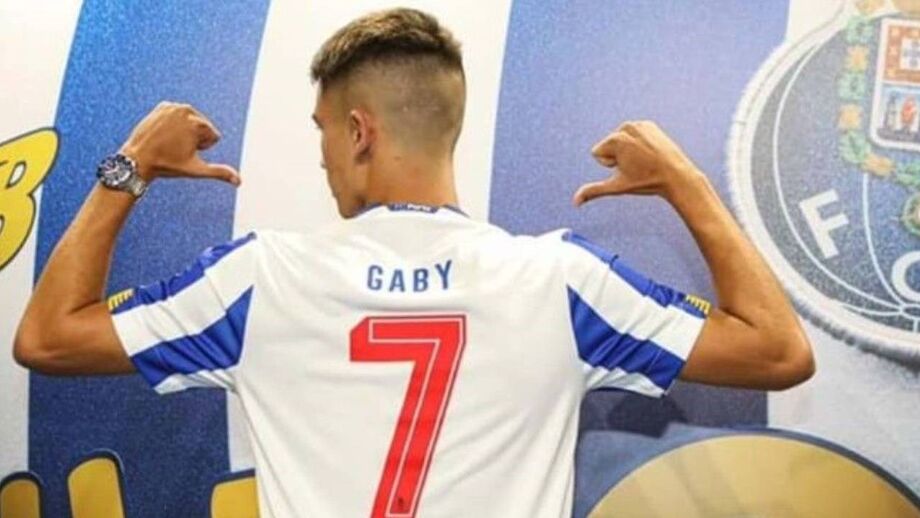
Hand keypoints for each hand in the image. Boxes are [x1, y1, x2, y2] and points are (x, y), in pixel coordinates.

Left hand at [119, 101, 240, 185]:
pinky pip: (178, 116)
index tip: (184, 152)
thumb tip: (239, 181)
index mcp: (198, 123)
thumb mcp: (196, 170)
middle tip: (176, 148)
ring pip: (191, 121)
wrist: (138, 158)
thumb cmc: (167, 165)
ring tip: (169, 142)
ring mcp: (173, 107)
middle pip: (203, 127)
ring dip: (185, 131)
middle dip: (194, 138)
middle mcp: (187, 111)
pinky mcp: (163, 106)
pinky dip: (173, 124)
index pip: (213, 136)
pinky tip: (164, 134)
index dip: (202, 148)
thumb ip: (219, 172)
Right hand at [572, 120, 703, 205]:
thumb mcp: (617, 187)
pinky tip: (650, 152)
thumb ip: (593, 191)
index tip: (628, 168)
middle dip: (618, 156)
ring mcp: (639, 124)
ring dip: (628, 150)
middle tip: (638, 166)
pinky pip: (634, 136)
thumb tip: (575, 202)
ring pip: (621, 141)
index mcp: (616, 139)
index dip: (610, 165)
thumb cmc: (646, 182)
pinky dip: (639, 143)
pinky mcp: (649, 125)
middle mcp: (626, 127)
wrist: (676, 176)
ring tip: (644, 160)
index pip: (597, 153)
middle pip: (608, 145)